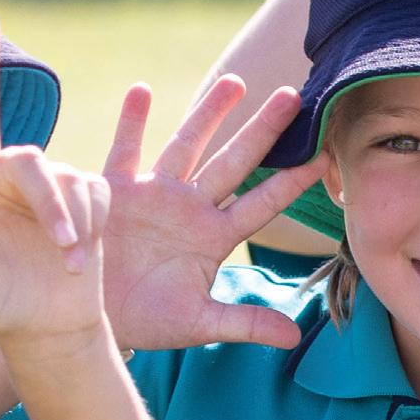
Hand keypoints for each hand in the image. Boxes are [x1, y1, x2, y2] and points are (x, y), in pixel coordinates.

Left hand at [0, 12, 123, 352]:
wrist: (42, 327)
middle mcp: (12, 172)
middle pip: (34, 160)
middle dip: (51, 204)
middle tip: (61, 246)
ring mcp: (52, 185)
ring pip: (69, 180)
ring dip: (73, 222)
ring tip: (67, 259)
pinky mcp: (87, 199)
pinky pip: (94, 193)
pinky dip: (91, 225)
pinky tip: (81, 254)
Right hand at [94, 64, 309, 352]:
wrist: (94, 318)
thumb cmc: (148, 321)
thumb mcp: (198, 324)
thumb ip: (244, 324)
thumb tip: (294, 337)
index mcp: (214, 236)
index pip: (263, 203)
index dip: (292, 181)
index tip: (324, 156)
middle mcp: (190, 207)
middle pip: (234, 161)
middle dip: (262, 130)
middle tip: (293, 96)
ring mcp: (154, 195)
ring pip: (187, 145)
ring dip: (209, 113)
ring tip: (236, 81)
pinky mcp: (115, 192)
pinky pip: (124, 151)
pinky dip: (132, 122)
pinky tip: (142, 90)